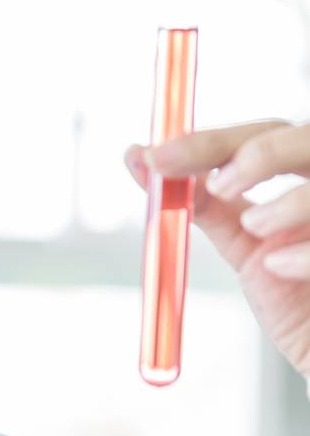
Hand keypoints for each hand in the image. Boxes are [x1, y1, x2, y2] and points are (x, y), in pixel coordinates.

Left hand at [124, 120, 309, 381]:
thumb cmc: (300, 302)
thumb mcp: (249, 249)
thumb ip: (207, 205)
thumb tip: (141, 160)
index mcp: (307, 178)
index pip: (265, 132)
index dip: (210, 141)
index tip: (155, 157)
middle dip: (259, 153)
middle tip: (216, 185)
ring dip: (290, 201)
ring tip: (256, 230)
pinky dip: (307, 252)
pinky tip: (281, 270)